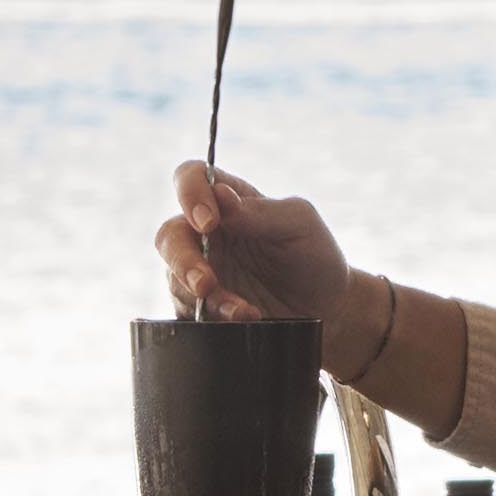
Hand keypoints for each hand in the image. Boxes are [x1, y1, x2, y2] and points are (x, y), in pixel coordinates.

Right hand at [161, 162, 357, 337]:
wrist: (326, 310)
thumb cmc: (314, 255)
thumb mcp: (300, 224)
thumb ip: (261, 211)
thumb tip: (220, 196)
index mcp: (228, 201)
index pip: (191, 178)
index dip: (190, 194)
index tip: (209, 222)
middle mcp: (207, 234)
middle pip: (170, 235)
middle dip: (183, 261)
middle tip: (206, 284)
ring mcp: (202, 270)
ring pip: (176, 279)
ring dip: (206, 298)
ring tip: (243, 311)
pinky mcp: (202, 306)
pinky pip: (189, 312)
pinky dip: (212, 317)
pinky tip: (244, 318)